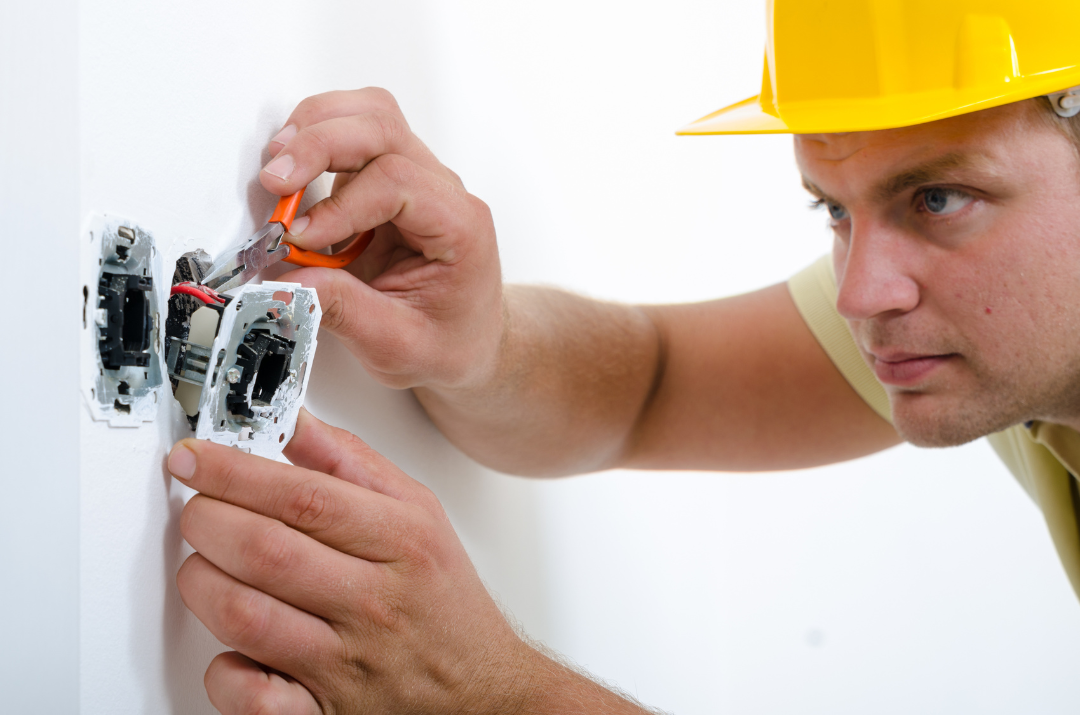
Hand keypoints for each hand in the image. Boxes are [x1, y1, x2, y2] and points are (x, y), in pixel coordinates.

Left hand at [168, 409, 533, 712]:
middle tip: (198, 512)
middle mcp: (374, 601)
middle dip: (207, 520)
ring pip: (243, 616)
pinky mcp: (323, 712)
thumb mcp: (419, 513)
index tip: (193, 460)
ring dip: (202, 583)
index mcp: (401, 542)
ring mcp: (346, 661)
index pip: (303, 495)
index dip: (233, 472)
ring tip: (207, 567)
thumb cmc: (443, 601)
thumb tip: (294, 423)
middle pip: (264, 549)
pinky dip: (224, 672)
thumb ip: (351, 463)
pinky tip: (232, 648)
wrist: (484, 690)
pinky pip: (253, 699)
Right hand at [260, 88, 503, 392]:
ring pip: (370, 115)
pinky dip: (316, 140)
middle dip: (320, 145)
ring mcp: (417, 179)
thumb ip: (344, 311)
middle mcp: (443, 192)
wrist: (466, 343)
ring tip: (278, 169)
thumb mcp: (398, 345)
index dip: (341, 204)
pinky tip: (291, 171)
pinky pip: (354, 133)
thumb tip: (287, 281)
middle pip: (383, 128)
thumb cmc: (448, 342)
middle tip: (275, 182)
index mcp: (460, 227)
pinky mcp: (387, 181)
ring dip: (316, 129)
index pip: (398, 182)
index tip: (301, 238)